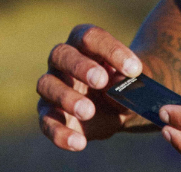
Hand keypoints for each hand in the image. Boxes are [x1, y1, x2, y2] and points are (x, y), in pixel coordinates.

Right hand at [37, 24, 143, 150]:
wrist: (120, 105)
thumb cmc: (126, 82)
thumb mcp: (133, 81)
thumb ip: (127, 81)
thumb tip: (116, 84)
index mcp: (85, 41)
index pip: (92, 37)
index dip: (111, 50)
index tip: (133, 69)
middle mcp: (63, 58)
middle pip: (62, 54)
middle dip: (81, 67)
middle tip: (102, 81)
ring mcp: (52, 85)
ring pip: (47, 85)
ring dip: (67, 98)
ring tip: (89, 112)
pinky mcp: (48, 112)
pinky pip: (46, 121)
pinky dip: (60, 133)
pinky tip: (79, 142)